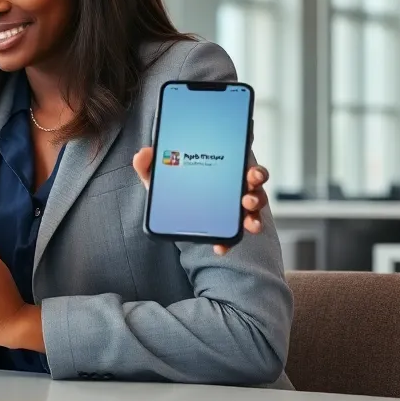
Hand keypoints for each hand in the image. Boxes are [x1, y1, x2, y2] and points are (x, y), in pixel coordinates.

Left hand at [133, 146, 270, 254]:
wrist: (168, 211)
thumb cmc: (172, 186)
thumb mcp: (159, 174)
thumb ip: (148, 163)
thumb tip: (143, 153)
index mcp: (224, 170)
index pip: (245, 167)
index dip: (254, 171)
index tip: (251, 173)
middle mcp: (234, 188)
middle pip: (254, 189)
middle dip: (256, 193)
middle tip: (247, 197)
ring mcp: (233, 208)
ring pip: (252, 212)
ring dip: (253, 217)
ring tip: (248, 223)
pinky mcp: (226, 227)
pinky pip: (233, 236)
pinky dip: (229, 242)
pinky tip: (220, 247)